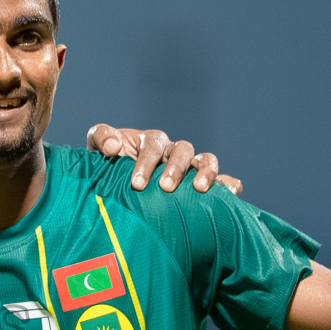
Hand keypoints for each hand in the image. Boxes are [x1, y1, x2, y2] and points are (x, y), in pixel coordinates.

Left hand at [85, 124, 242, 194]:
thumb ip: (101, 138)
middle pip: (183, 150)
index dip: (147, 162)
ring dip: (205, 172)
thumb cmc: (108, 167)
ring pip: (206, 160)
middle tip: (165, 187)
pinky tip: (233, 191)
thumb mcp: (98, 149)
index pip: (154, 146)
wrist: (116, 187)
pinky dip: (229, 183)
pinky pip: (222, 180)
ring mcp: (189, 168)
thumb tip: (114, 146)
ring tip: (200, 189)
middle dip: (176, 168)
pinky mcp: (201, 184)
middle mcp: (173, 152)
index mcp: (151, 142)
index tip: (136, 183)